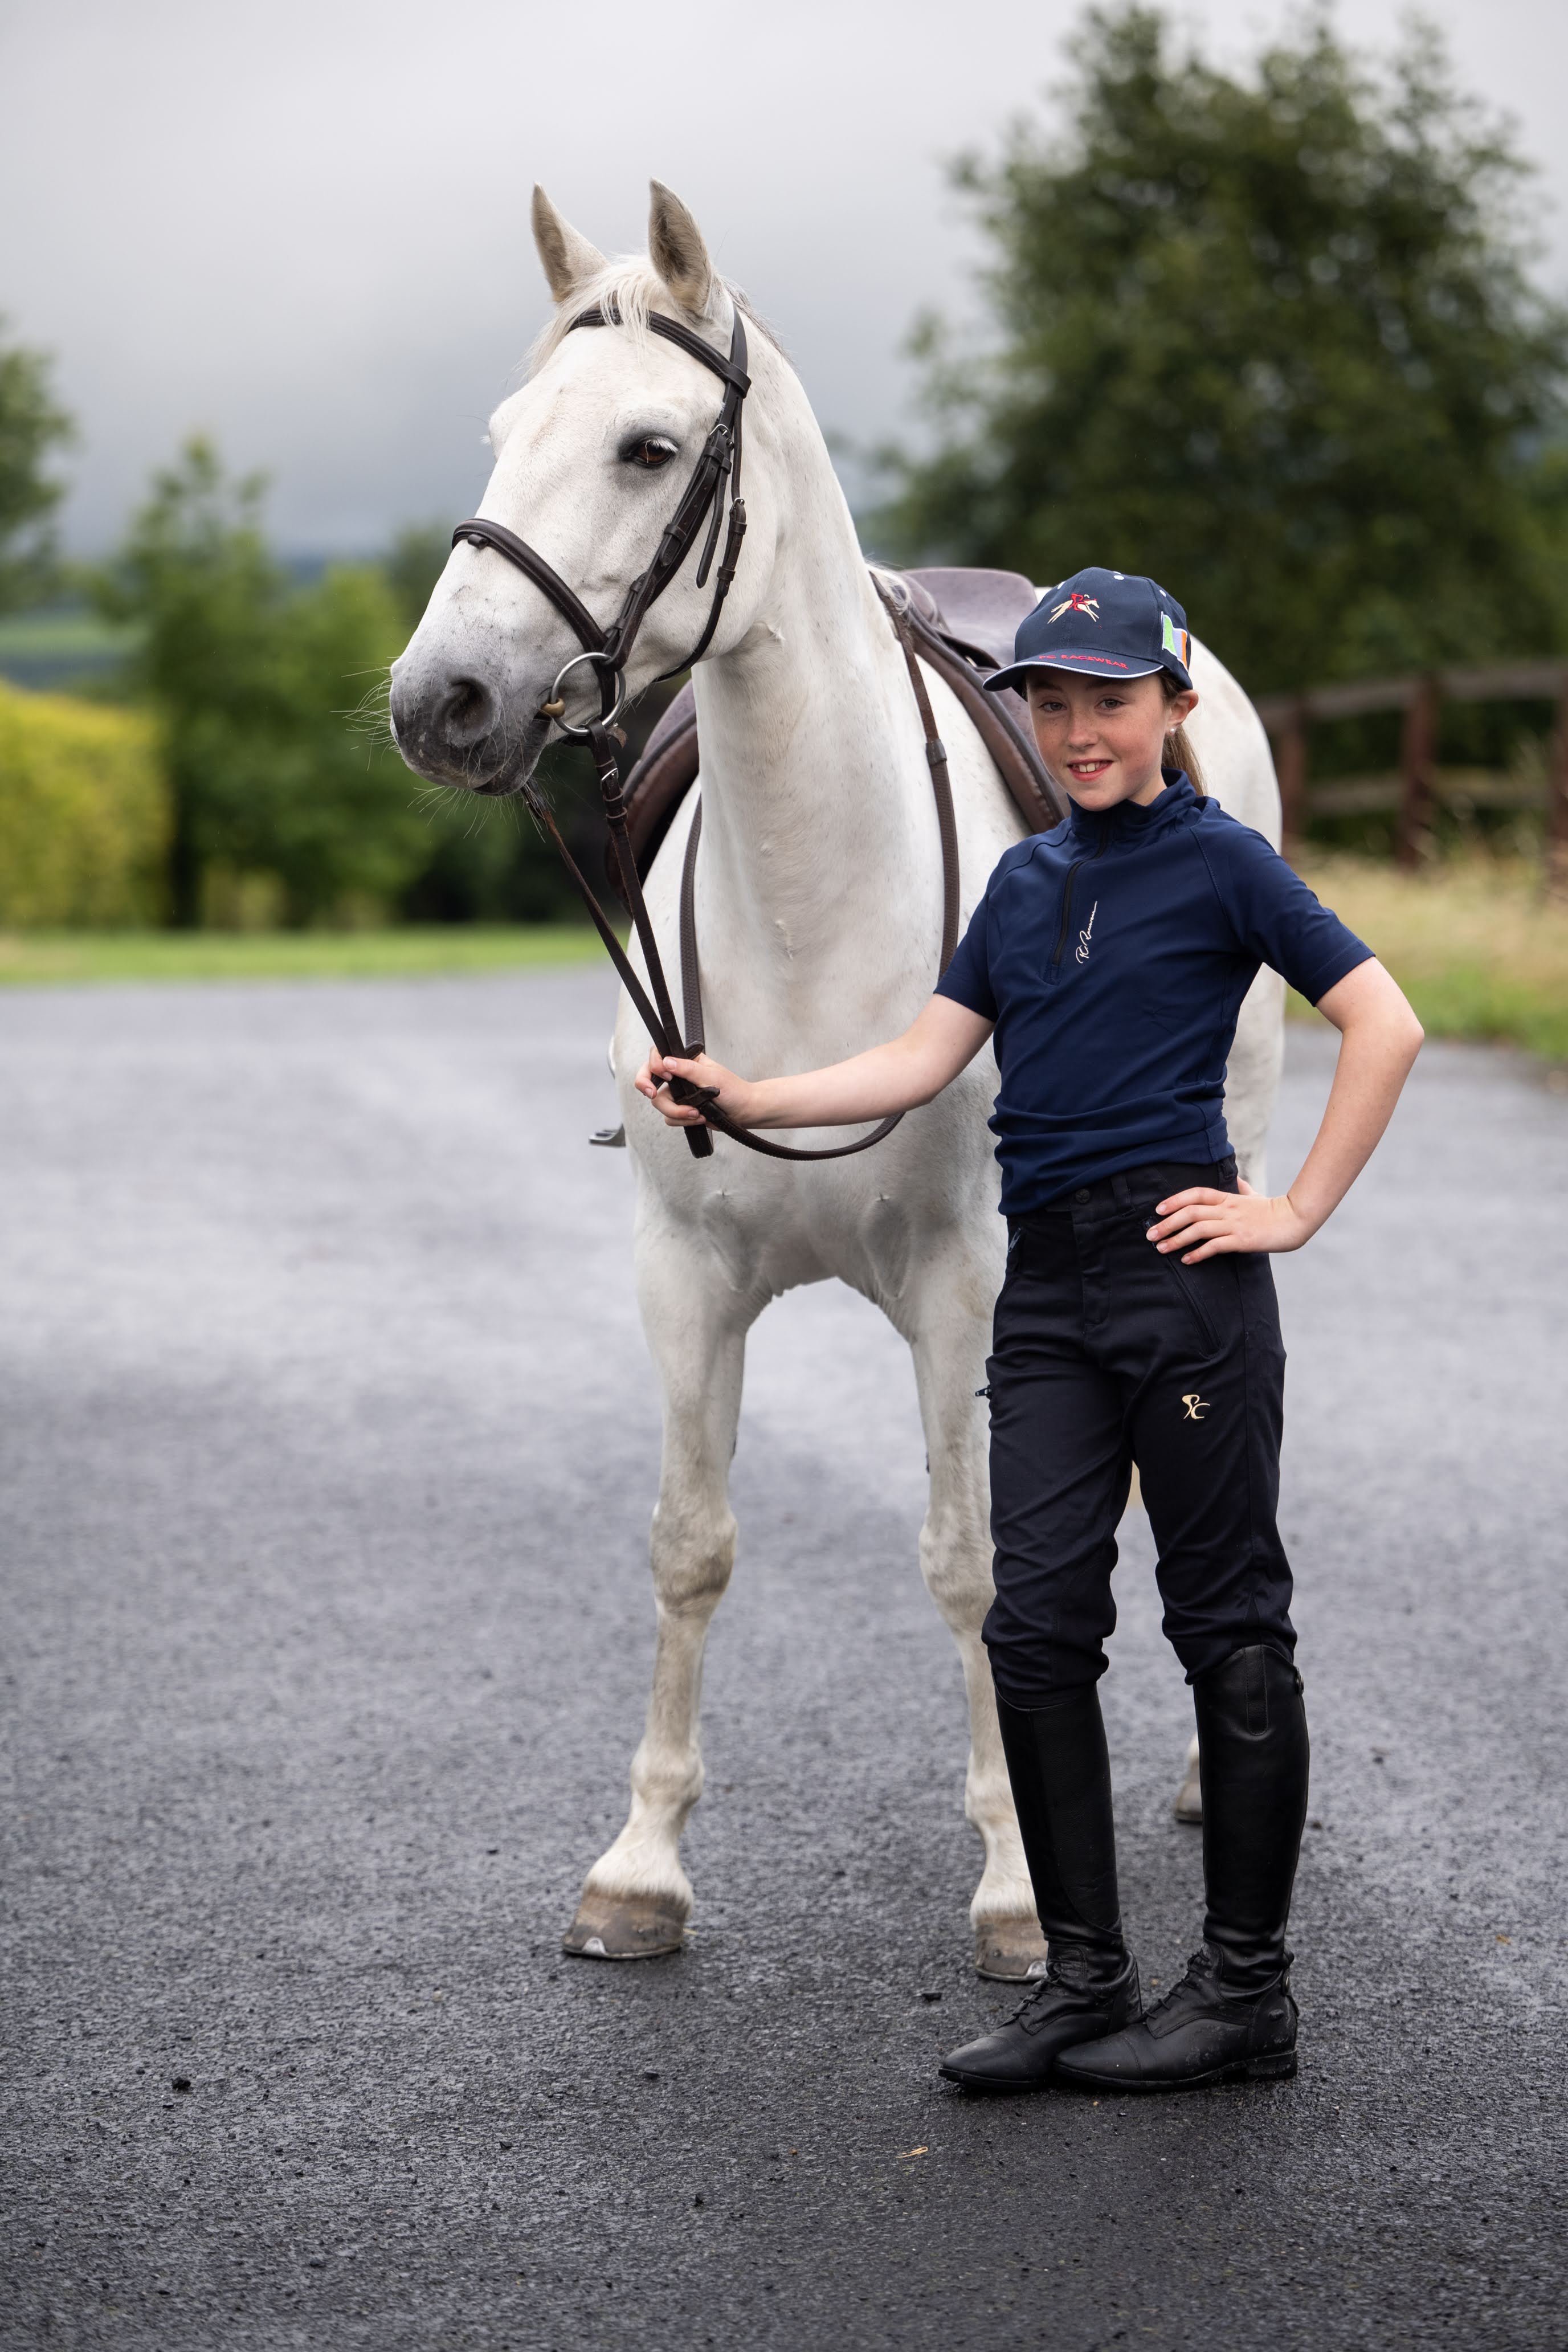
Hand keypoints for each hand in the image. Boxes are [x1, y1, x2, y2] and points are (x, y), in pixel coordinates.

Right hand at [634, 1047, 751, 1128]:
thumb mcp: (711, 1076)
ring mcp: (678, 1094)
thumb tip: (666, 1062)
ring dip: (677, 1111)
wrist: (744, 1112)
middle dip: (647, 1087)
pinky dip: (683, 1120)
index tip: (665, 1075)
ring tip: (697, 1113)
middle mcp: (678, 1076)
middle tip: (652, 1094)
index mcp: (685, 1061)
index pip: (658, 1056)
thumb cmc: (733, 1090)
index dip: (654, 1066)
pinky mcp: (681, 1110)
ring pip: (659, 1102)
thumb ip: (687, 1069)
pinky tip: (699, 1117)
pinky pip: (669, 1117)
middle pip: (650, 1080)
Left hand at [1146, 1177, 1315, 1262]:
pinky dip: (1198, 1253)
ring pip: (1198, 1229)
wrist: (1295, 1220)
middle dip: (1167, 1223)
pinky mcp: (1242, 1240)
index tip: (1157, 1210)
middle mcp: (1227, 1209)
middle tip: (1150, 1235)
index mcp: (1228, 1198)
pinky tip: (1186, 1259)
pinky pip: (1215, 1246)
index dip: (1174, 1200)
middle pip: (1190, 1212)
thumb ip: (1242, 1188)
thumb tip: (1237, 1180)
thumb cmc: (1274, 1209)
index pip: (1195, 1194)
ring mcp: (1234, 1224)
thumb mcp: (1255, 1195)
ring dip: (1176, 1239)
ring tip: (1161, 1248)